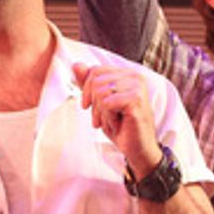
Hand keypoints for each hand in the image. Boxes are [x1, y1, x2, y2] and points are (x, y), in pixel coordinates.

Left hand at [72, 62, 160, 176]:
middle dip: (95, 104)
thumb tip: (76, 65)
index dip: (87, 91)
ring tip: (113, 121)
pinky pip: (107, 103)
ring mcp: (138, 87)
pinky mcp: (137, 100)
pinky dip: (108, 117)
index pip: (95, 70)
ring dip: (102, 112)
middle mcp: (135, 76)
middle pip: (95, 81)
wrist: (138, 149)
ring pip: (100, 92)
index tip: (90, 107)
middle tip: (105, 118)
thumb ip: (89, 83)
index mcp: (127, 74)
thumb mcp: (99, 103)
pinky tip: (119, 124)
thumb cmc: (121, 126)